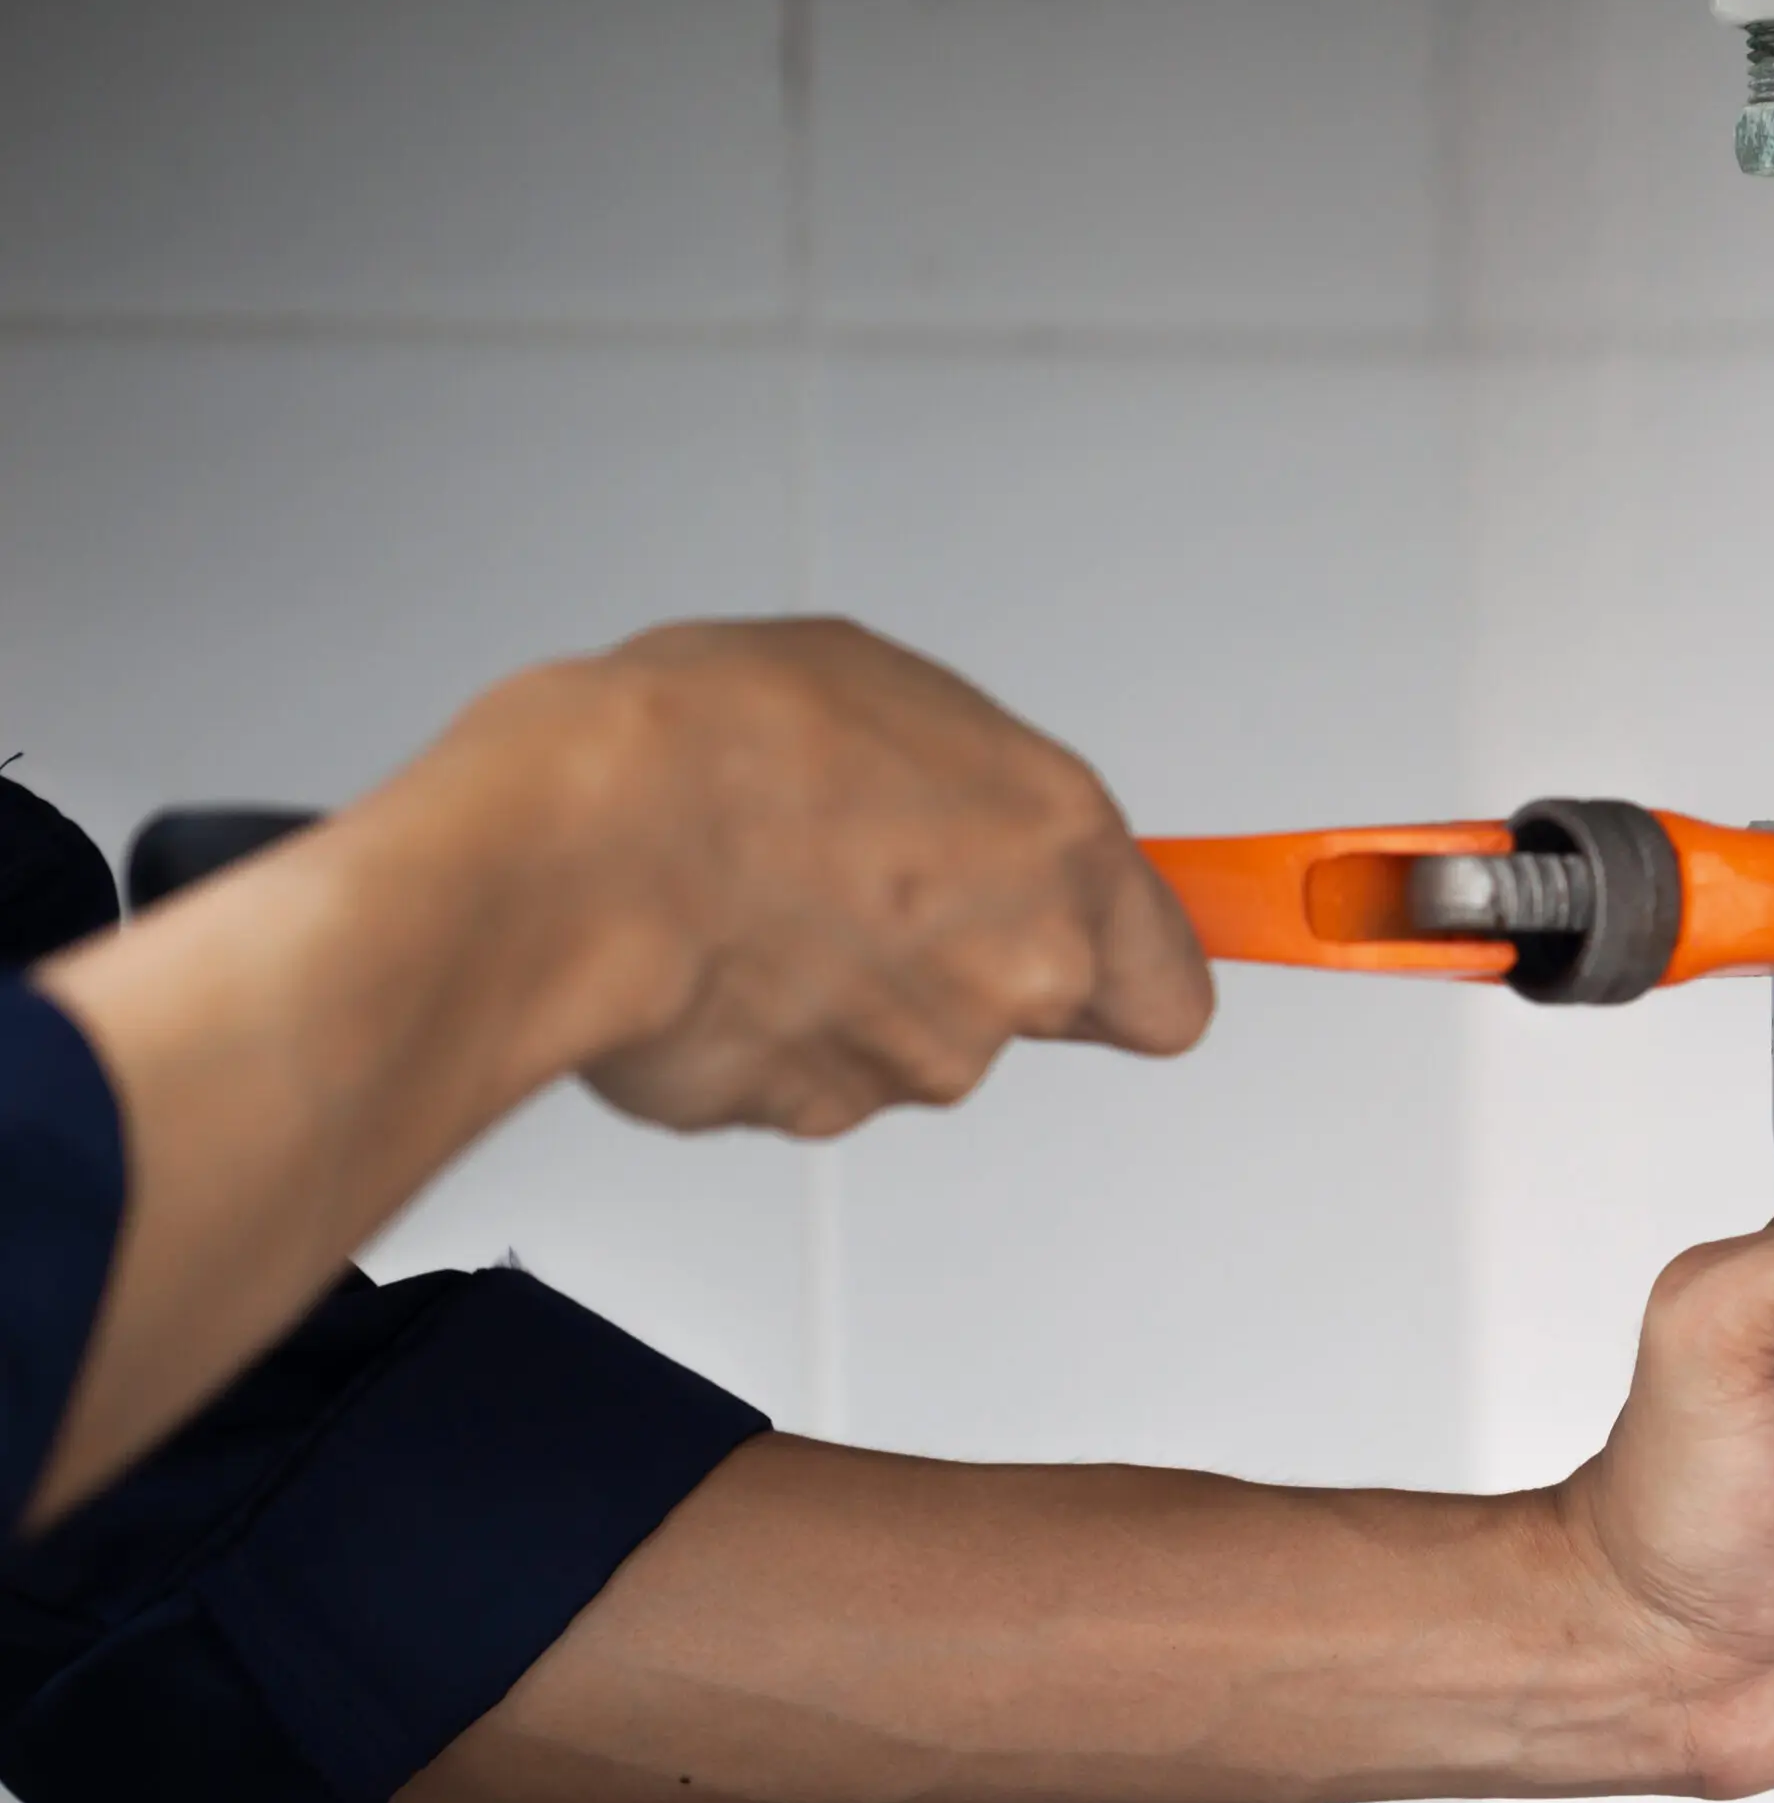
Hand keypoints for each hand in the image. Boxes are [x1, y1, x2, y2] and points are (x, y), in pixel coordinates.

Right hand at [480, 617, 1215, 1135]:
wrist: (572, 849)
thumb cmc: (710, 742)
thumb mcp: (886, 690)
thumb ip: (975, 785)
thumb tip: (976, 814)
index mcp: (1063, 847)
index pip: (1172, 983)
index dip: (1135, 968)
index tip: (1130, 959)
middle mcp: (1016, 970)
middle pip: (1034, 1008)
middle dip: (967, 961)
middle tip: (870, 882)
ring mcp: (919, 1057)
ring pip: (915, 1043)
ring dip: (859, 991)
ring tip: (764, 898)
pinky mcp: (812, 1112)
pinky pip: (809, 1073)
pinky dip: (770, 1032)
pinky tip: (715, 955)